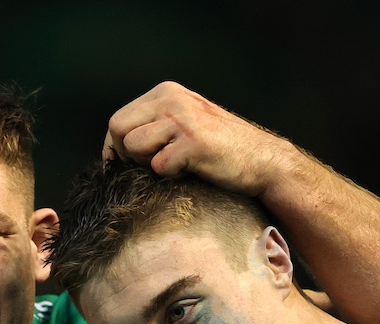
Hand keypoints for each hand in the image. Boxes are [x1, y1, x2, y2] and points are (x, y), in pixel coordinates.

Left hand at [104, 81, 286, 197]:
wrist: (264, 161)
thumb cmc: (221, 150)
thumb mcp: (184, 124)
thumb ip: (154, 125)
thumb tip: (115, 147)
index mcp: (166, 92)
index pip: (118, 120)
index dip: (116, 147)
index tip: (126, 165)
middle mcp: (172, 99)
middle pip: (119, 129)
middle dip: (127, 155)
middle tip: (152, 166)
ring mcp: (182, 119)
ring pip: (134, 147)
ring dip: (149, 165)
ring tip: (176, 165)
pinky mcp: (192, 142)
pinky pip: (158, 166)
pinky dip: (171, 176)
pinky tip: (192, 170)